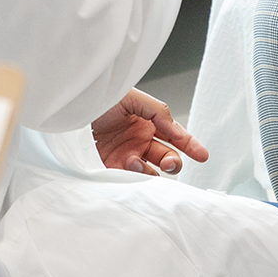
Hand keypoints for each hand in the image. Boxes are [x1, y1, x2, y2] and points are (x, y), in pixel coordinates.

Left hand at [91, 87, 208, 175]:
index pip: (176, 137)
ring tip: (138, 163)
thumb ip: (160, 113)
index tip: (203, 156)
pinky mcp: (110, 167)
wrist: (73, 107)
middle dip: (173, 163)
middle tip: (170, 163)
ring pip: (150, 171)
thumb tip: (177, 132)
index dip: (191, 146)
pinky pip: (127, 178)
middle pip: (166, 158)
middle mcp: (141, 141)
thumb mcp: (134, 98)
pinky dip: (132, 178)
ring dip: (150, 171)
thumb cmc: (102, 98)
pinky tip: (128, 167)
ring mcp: (126, 155)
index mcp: (150, 124)